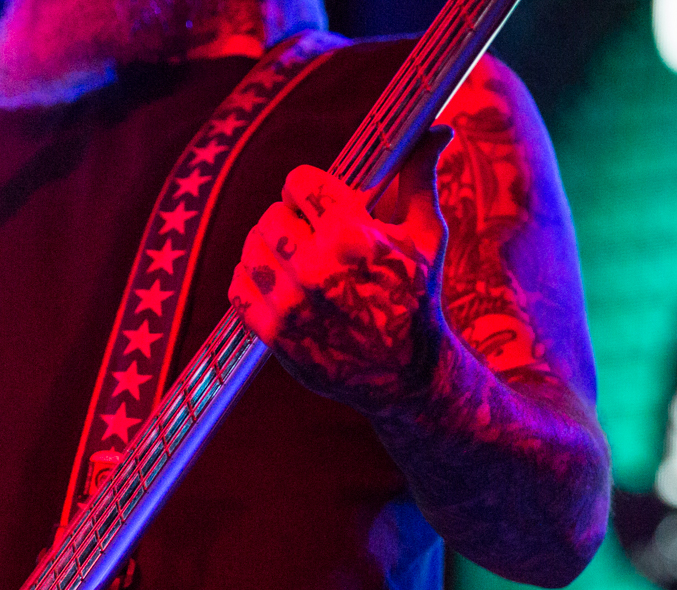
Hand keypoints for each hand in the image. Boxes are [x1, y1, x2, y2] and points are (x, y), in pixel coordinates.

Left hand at [228, 128, 453, 413]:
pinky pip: (238, 287)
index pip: (298, 182)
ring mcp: (291, 303)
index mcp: (351, 235)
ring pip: (251, 247)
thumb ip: (420, 175)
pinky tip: (274, 281)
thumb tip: (438, 127)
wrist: (407, 374)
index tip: (316, 199)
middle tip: (306, 232)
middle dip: (289, 218)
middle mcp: (315, 268)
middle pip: (271, 215)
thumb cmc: (419, 296)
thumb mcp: (426, 235)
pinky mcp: (273, 333)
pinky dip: (249, 278)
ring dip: (268, 246)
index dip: (307, 188)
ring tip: (291, 255)